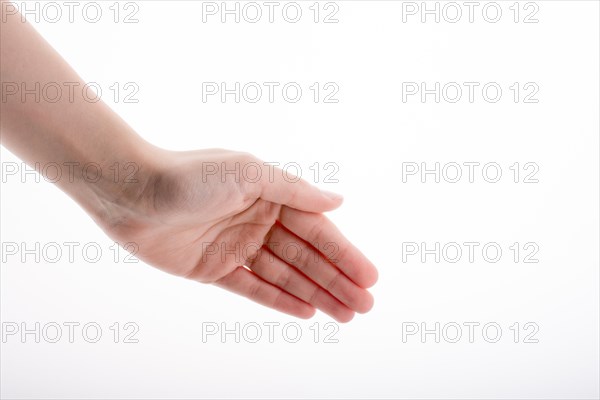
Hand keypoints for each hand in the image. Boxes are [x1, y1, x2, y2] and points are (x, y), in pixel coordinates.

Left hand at [97, 148, 377, 321]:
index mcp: (270, 196)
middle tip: (366, 305)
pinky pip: (252, 288)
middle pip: (306, 257)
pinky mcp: (213, 269)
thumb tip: (338, 202)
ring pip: (284, 276)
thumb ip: (294, 190)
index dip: (344, 254)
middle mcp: (257, 221)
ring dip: (316, 294)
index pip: (316, 230)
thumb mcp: (249, 173)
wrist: (130, 191)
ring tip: (347, 314)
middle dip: (337, 281)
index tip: (370, 277)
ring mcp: (236, 247)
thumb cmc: (191, 175)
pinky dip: (279, 300)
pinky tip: (307, 312)